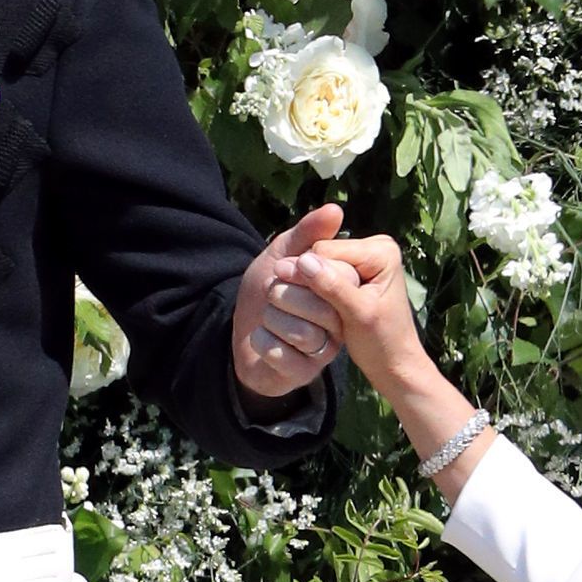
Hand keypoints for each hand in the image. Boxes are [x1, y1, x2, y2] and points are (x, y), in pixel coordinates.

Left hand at [232, 202, 348, 395]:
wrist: (241, 333)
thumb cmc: (267, 292)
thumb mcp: (281, 255)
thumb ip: (306, 234)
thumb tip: (336, 209)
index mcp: (340, 291)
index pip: (337, 276)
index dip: (303, 269)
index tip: (281, 267)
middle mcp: (339, 321)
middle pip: (321, 306)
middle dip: (284, 294)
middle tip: (271, 293)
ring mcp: (324, 350)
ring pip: (304, 333)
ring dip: (272, 319)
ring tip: (266, 317)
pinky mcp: (305, 372)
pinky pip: (286, 356)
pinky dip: (264, 344)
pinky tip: (261, 339)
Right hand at [290, 227, 427, 393]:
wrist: (394, 363)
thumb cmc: (382, 343)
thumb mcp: (358, 315)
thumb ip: (332, 287)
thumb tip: (303, 261)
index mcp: (381, 250)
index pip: (324, 251)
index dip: (309, 275)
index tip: (314, 304)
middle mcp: (374, 246)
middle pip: (321, 255)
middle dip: (313, 283)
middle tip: (322, 311)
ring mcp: (364, 258)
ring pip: (319, 266)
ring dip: (314, 289)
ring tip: (324, 312)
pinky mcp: (356, 272)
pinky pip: (324, 276)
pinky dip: (319, 293)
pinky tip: (324, 309)